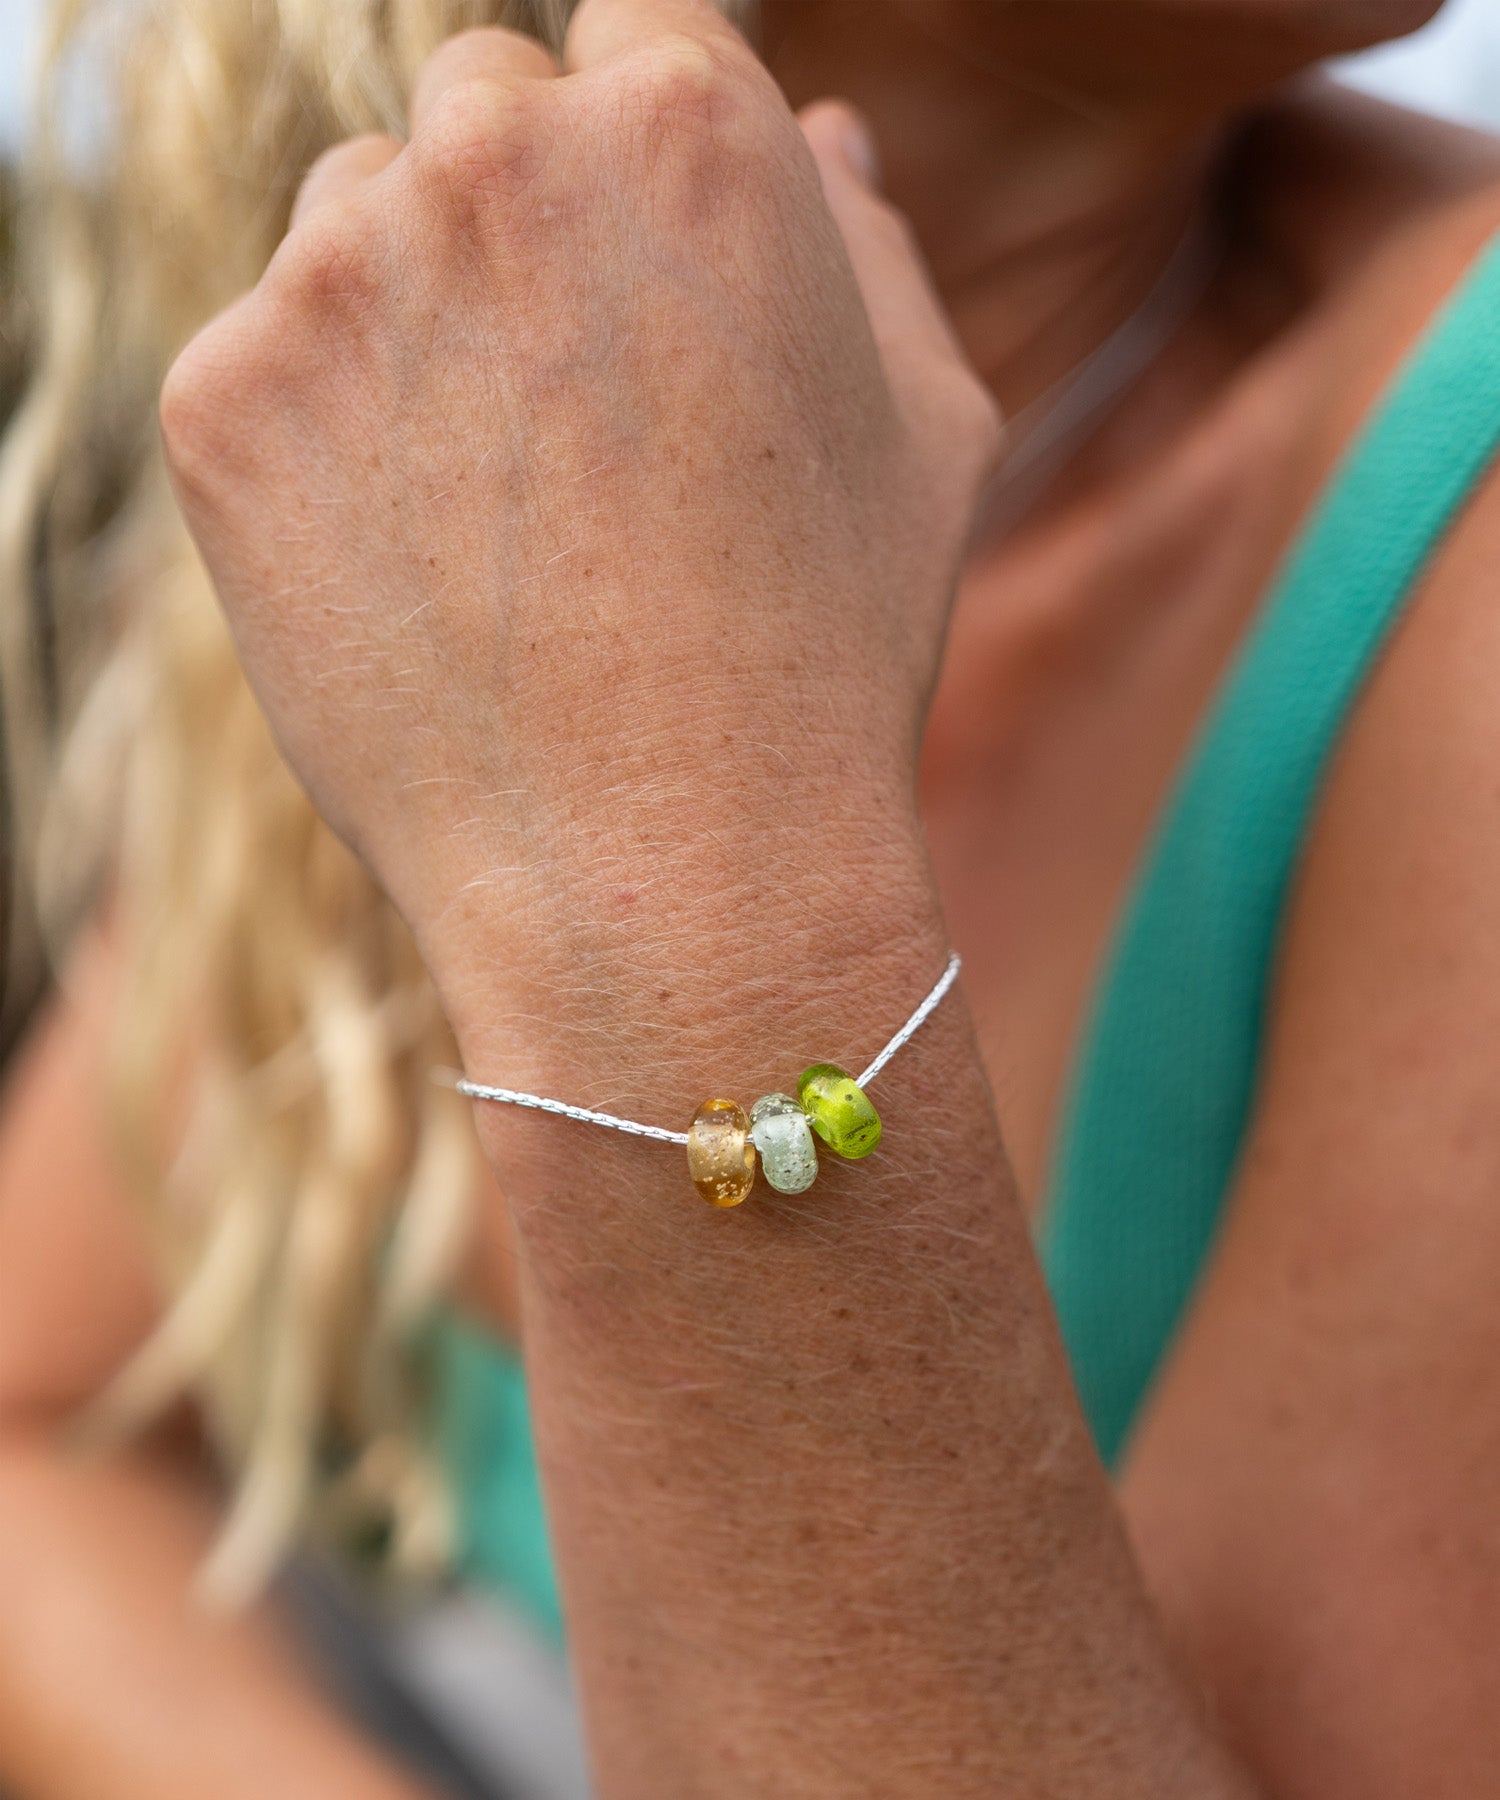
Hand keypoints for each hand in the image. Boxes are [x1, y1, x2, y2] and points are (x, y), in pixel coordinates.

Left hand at [158, 0, 998, 1042]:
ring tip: (497, 512)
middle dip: (525, 224)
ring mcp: (338, 272)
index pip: (634, 39)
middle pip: (482, 112)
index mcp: (688, 125)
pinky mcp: (223, 401)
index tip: (644, 277)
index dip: (644, 164)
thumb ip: (871, 245)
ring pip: (356, 225)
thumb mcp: (928, 433)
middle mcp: (498, 155)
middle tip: (571, 413)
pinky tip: (413, 569)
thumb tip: (818, 134)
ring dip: (414, 316)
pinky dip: (325, 442)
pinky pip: (267, 364)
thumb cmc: (826, 657)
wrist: (671, 870)